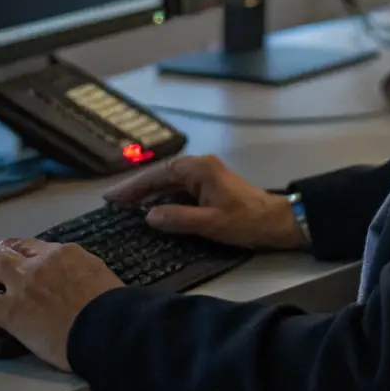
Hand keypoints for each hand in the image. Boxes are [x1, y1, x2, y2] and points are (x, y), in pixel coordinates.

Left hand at [0, 238, 121, 369]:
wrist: (108, 325)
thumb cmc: (112, 307)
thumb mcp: (100, 277)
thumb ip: (82, 274)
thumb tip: (78, 283)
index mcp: (65, 253)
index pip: (36, 248)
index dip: (22, 256)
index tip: (20, 266)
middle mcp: (41, 261)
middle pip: (9, 248)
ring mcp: (24, 283)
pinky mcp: (11, 310)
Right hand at [105, 154, 305, 250]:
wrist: (276, 221)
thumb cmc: (245, 221)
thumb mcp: (210, 224)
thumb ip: (178, 218)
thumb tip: (149, 216)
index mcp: (199, 169)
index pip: (159, 175)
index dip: (134, 187)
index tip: (113, 197)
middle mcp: (200, 167)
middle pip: (162, 175)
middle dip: (137, 188)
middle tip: (113, 202)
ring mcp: (205, 176)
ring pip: (170, 182)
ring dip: (150, 193)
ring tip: (126, 207)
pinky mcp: (210, 187)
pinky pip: (180, 189)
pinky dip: (164, 198)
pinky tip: (153, 210)